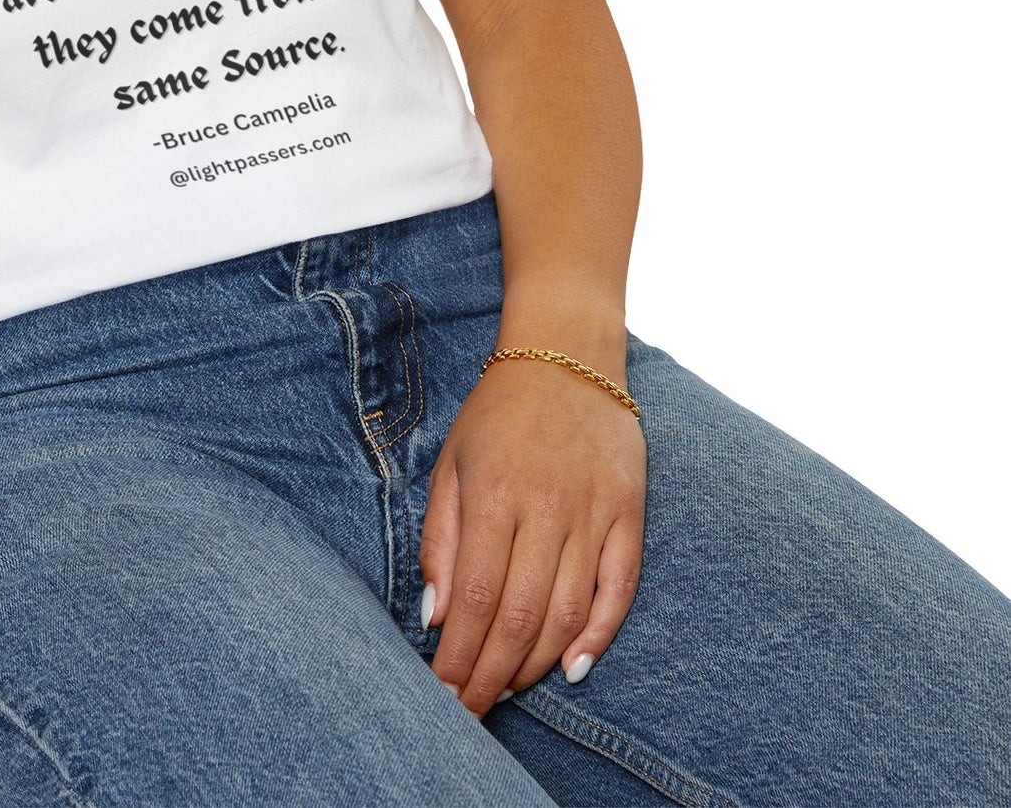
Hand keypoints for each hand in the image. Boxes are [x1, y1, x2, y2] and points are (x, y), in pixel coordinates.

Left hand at [418, 351, 646, 715]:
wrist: (566, 355)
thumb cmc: (498, 413)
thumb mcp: (451, 463)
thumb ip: (441, 539)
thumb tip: (435, 615)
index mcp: (495, 494)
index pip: (476, 597)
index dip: (460, 655)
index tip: (443, 692)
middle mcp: (547, 508)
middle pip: (520, 616)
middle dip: (492, 674)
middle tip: (472, 710)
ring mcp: (594, 512)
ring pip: (568, 613)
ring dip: (536, 663)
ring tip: (508, 690)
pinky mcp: (629, 513)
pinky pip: (619, 589)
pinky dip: (599, 635)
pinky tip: (573, 668)